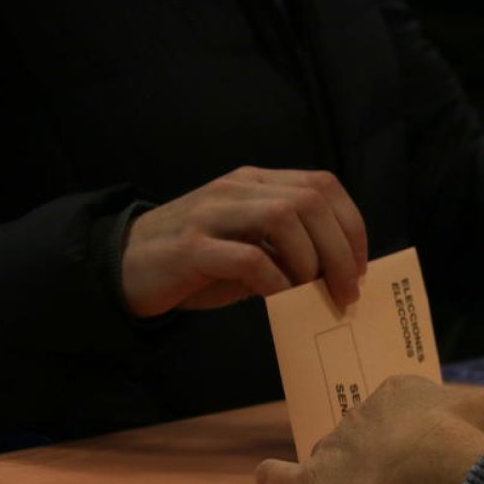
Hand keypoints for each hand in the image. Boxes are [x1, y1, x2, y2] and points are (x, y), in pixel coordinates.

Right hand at [121, 166, 368, 316]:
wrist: (124, 268)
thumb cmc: (199, 264)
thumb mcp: (251, 246)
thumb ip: (289, 248)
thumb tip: (342, 274)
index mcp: (257, 183)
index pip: (322, 185)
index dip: (351, 225)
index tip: (360, 267)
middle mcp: (237, 189)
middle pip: (311, 201)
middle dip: (340, 250)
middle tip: (346, 292)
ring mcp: (212, 213)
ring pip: (286, 218)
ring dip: (310, 263)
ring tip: (311, 295)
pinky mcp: (192, 247)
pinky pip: (250, 258)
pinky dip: (276, 282)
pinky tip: (279, 301)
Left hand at [256, 376, 483, 483]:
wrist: (435, 474)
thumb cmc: (472, 438)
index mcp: (405, 391)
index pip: (405, 405)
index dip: (420, 428)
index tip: (433, 449)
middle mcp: (363, 413)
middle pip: (368, 431)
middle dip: (379, 450)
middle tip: (402, 478)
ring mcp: (334, 449)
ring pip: (332, 455)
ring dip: (338, 469)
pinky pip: (283, 479)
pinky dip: (275, 478)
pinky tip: (270, 478)